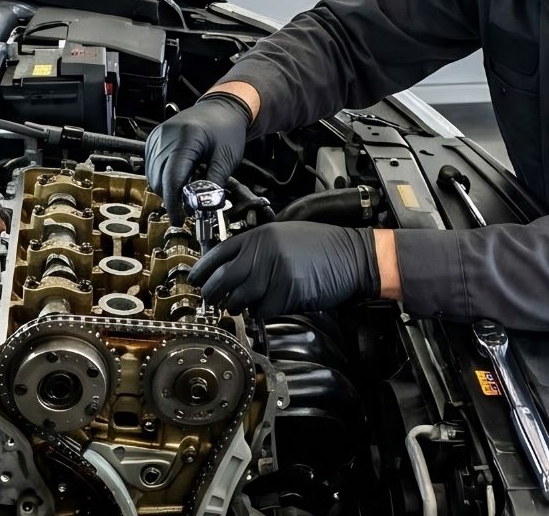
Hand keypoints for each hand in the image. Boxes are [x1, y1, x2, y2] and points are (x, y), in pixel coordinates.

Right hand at [146, 93, 252, 222]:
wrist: (222, 107)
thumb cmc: (227, 128)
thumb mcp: (227, 157)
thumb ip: (214, 182)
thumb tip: (205, 205)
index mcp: (186, 138)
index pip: (172, 178)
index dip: (174, 202)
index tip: (179, 218)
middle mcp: (166, 135)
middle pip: (159, 179)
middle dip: (172, 197)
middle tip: (189, 207)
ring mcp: (157, 137)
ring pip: (152, 175)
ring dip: (167, 188)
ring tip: (187, 190)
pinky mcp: (154, 139)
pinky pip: (152, 166)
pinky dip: (163, 177)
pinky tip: (180, 176)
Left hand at [187, 222, 379, 319]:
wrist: (353, 256)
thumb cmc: (322, 247)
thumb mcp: (285, 235)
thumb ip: (258, 248)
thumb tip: (232, 266)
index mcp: (260, 236)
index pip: (219, 253)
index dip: (203, 269)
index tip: (195, 279)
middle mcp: (263, 252)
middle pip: (223, 279)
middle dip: (213, 294)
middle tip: (212, 300)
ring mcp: (274, 273)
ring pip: (239, 298)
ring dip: (237, 306)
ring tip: (241, 306)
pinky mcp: (286, 293)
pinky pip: (262, 310)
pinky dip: (261, 314)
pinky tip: (266, 308)